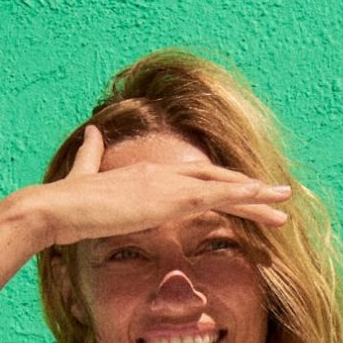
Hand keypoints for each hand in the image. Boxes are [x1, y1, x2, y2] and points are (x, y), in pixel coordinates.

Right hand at [34, 122, 290, 251]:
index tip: (247, 198)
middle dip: (249, 191)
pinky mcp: (168, 198)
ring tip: (284, 204)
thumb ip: (93, 158)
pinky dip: (239, 196)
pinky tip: (260, 200)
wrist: (58, 207)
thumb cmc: (69, 203)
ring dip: (256, 196)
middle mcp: (163, 173)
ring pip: (222, 186)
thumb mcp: (86, 178)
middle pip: (217, 180)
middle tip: (279, 200)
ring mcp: (167, 183)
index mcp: (148, 174)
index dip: (224, 188)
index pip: (196, 181)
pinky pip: (214, 196)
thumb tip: (92, 135)